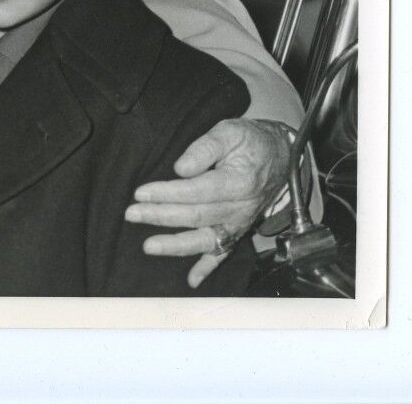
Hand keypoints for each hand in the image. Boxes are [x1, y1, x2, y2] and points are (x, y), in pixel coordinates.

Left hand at [124, 117, 292, 287]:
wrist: (279, 157)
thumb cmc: (250, 142)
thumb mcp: (229, 132)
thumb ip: (204, 148)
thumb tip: (180, 168)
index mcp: (238, 182)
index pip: (197, 191)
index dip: (168, 193)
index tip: (141, 193)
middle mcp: (239, 208)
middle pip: (196, 216)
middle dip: (161, 217)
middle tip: (132, 214)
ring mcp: (238, 223)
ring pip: (206, 240)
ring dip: (176, 245)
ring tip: (149, 246)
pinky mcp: (237, 231)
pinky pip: (223, 253)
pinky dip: (208, 268)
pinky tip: (191, 280)